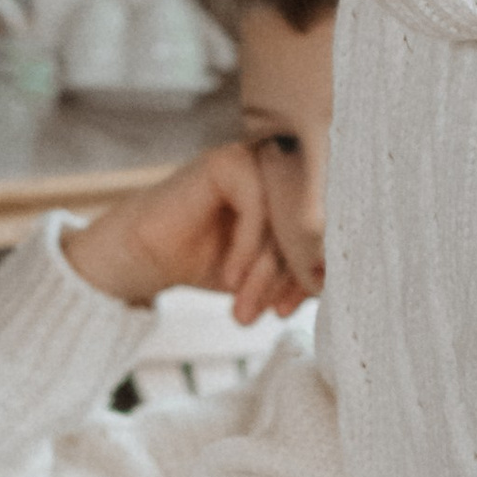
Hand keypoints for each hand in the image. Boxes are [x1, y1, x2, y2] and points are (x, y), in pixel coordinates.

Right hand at [67, 144, 313, 325]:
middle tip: (273, 315)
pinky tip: (229, 278)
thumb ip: (299, 271)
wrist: (143, 259)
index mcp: (295, 192)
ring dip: (267, 271)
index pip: (323, 232)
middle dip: (291, 278)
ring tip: (245, 306)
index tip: (289, 312)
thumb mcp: (262, 275)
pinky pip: (257, 206)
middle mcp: (279, 170)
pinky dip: (247, 248)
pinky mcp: (227, 162)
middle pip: (308, 226)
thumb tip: (333, 282)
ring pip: (284, 218)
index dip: (312, 276)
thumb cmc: (206, 262)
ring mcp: (254, 161)